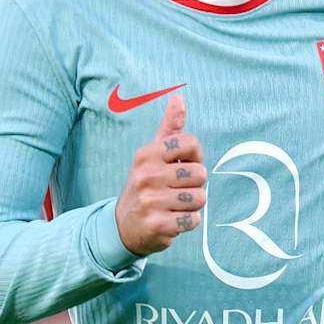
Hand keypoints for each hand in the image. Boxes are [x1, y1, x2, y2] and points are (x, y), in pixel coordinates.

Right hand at [115, 94, 207, 255]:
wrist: (123, 226)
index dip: (195, 157)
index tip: (183, 165)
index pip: (191, 143)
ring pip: (200, 198)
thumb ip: (169, 128)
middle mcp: (146, 175)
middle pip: (200, 173)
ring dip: (192, 206)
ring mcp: (150, 201)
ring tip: (173, 206)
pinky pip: (193, 220)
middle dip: (194, 185)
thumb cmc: (146, 185)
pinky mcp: (157, 225)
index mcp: (146, 154)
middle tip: (175, 191)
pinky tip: (171, 220)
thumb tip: (178, 97)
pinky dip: (187, 222)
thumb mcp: (152, 156)